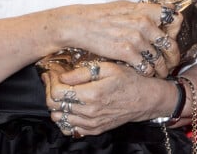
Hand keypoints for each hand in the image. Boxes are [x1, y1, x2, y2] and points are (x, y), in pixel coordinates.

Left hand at [41, 61, 171, 135]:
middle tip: (53, 80)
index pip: (57, 93)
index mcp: (91, 95)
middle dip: (49, 91)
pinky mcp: (96, 129)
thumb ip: (82, 73)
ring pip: (61, 119)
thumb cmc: (128, 79)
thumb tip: (62, 76)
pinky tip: (70, 105)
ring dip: (56, 105)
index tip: (52, 73)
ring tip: (61, 91)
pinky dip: (65, 118)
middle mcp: (90, 112)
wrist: (146, 99)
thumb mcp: (106, 67)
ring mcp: (92, 124)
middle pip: (55, 107)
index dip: (50, 82)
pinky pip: (72, 129)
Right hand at [55, 0, 181, 76]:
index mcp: (143, 10)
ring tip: (158, 72)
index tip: (171, 37)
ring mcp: (136, 38)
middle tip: (170, 62)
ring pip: (160, 60)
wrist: (79, 25)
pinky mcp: (127, 53)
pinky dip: (147, 72)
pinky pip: (147, 68)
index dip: (175, 30)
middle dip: (172, 57)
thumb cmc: (99, 15)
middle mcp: (143, 23)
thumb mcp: (123, 6)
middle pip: (171, 44)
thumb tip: (163, 11)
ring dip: (161, 69)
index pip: (174, 18)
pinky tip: (143, 72)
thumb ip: (143, 10)